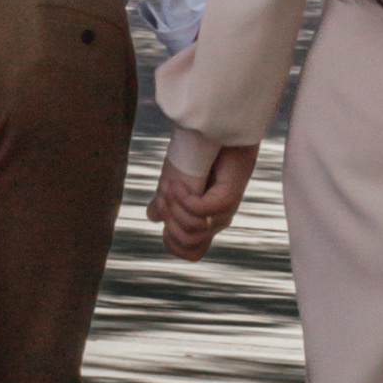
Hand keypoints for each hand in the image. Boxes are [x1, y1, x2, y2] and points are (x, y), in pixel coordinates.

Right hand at [146, 140, 254, 258]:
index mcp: (206, 221)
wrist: (219, 129)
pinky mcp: (229, 195)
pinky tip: (177, 183)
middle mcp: (218, 220)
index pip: (192, 253)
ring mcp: (225, 209)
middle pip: (188, 241)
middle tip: (162, 195)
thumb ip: (166, 200)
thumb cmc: (199, 154)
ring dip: (173, 205)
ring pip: (192, 226)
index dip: (172, 243)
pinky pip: (200, 210)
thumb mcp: (174, 180)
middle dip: (168, 220)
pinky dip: (183, 197)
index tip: (162, 217)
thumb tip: (153, 217)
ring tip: (170, 183)